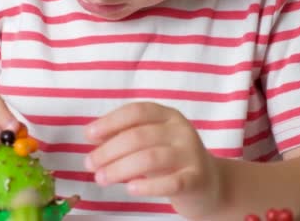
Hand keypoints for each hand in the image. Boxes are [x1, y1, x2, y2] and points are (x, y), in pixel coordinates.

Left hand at [84, 102, 222, 218]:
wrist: (211, 184)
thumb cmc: (170, 161)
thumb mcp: (150, 142)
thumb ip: (125, 136)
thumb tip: (92, 137)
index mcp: (167, 115)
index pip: (135, 112)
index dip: (110, 122)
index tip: (89, 135)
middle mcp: (181, 130)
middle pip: (138, 136)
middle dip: (108, 151)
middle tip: (90, 165)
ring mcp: (191, 154)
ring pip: (150, 158)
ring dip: (119, 169)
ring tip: (101, 178)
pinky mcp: (197, 179)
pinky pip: (170, 182)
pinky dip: (147, 186)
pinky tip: (130, 189)